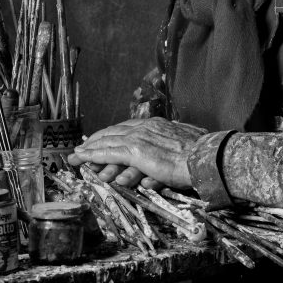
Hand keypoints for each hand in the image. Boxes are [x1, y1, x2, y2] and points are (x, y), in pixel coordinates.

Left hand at [67, 118, 206, 189]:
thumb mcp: (183, 146)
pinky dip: (93, 154)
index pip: (128, 128)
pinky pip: (108, 152)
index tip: (102, 140)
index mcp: (157, 125)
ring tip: (77, 156)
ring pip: (107, 141)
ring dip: (90, 150)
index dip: (113, 134)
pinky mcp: (135, 151)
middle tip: (81, 149)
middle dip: (96, 141)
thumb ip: (171, 148)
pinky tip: (83, 158)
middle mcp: (146, 128)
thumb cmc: (200, 155)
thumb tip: (166, 158)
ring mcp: (140, 138)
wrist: (205, 158)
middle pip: (114, 132)